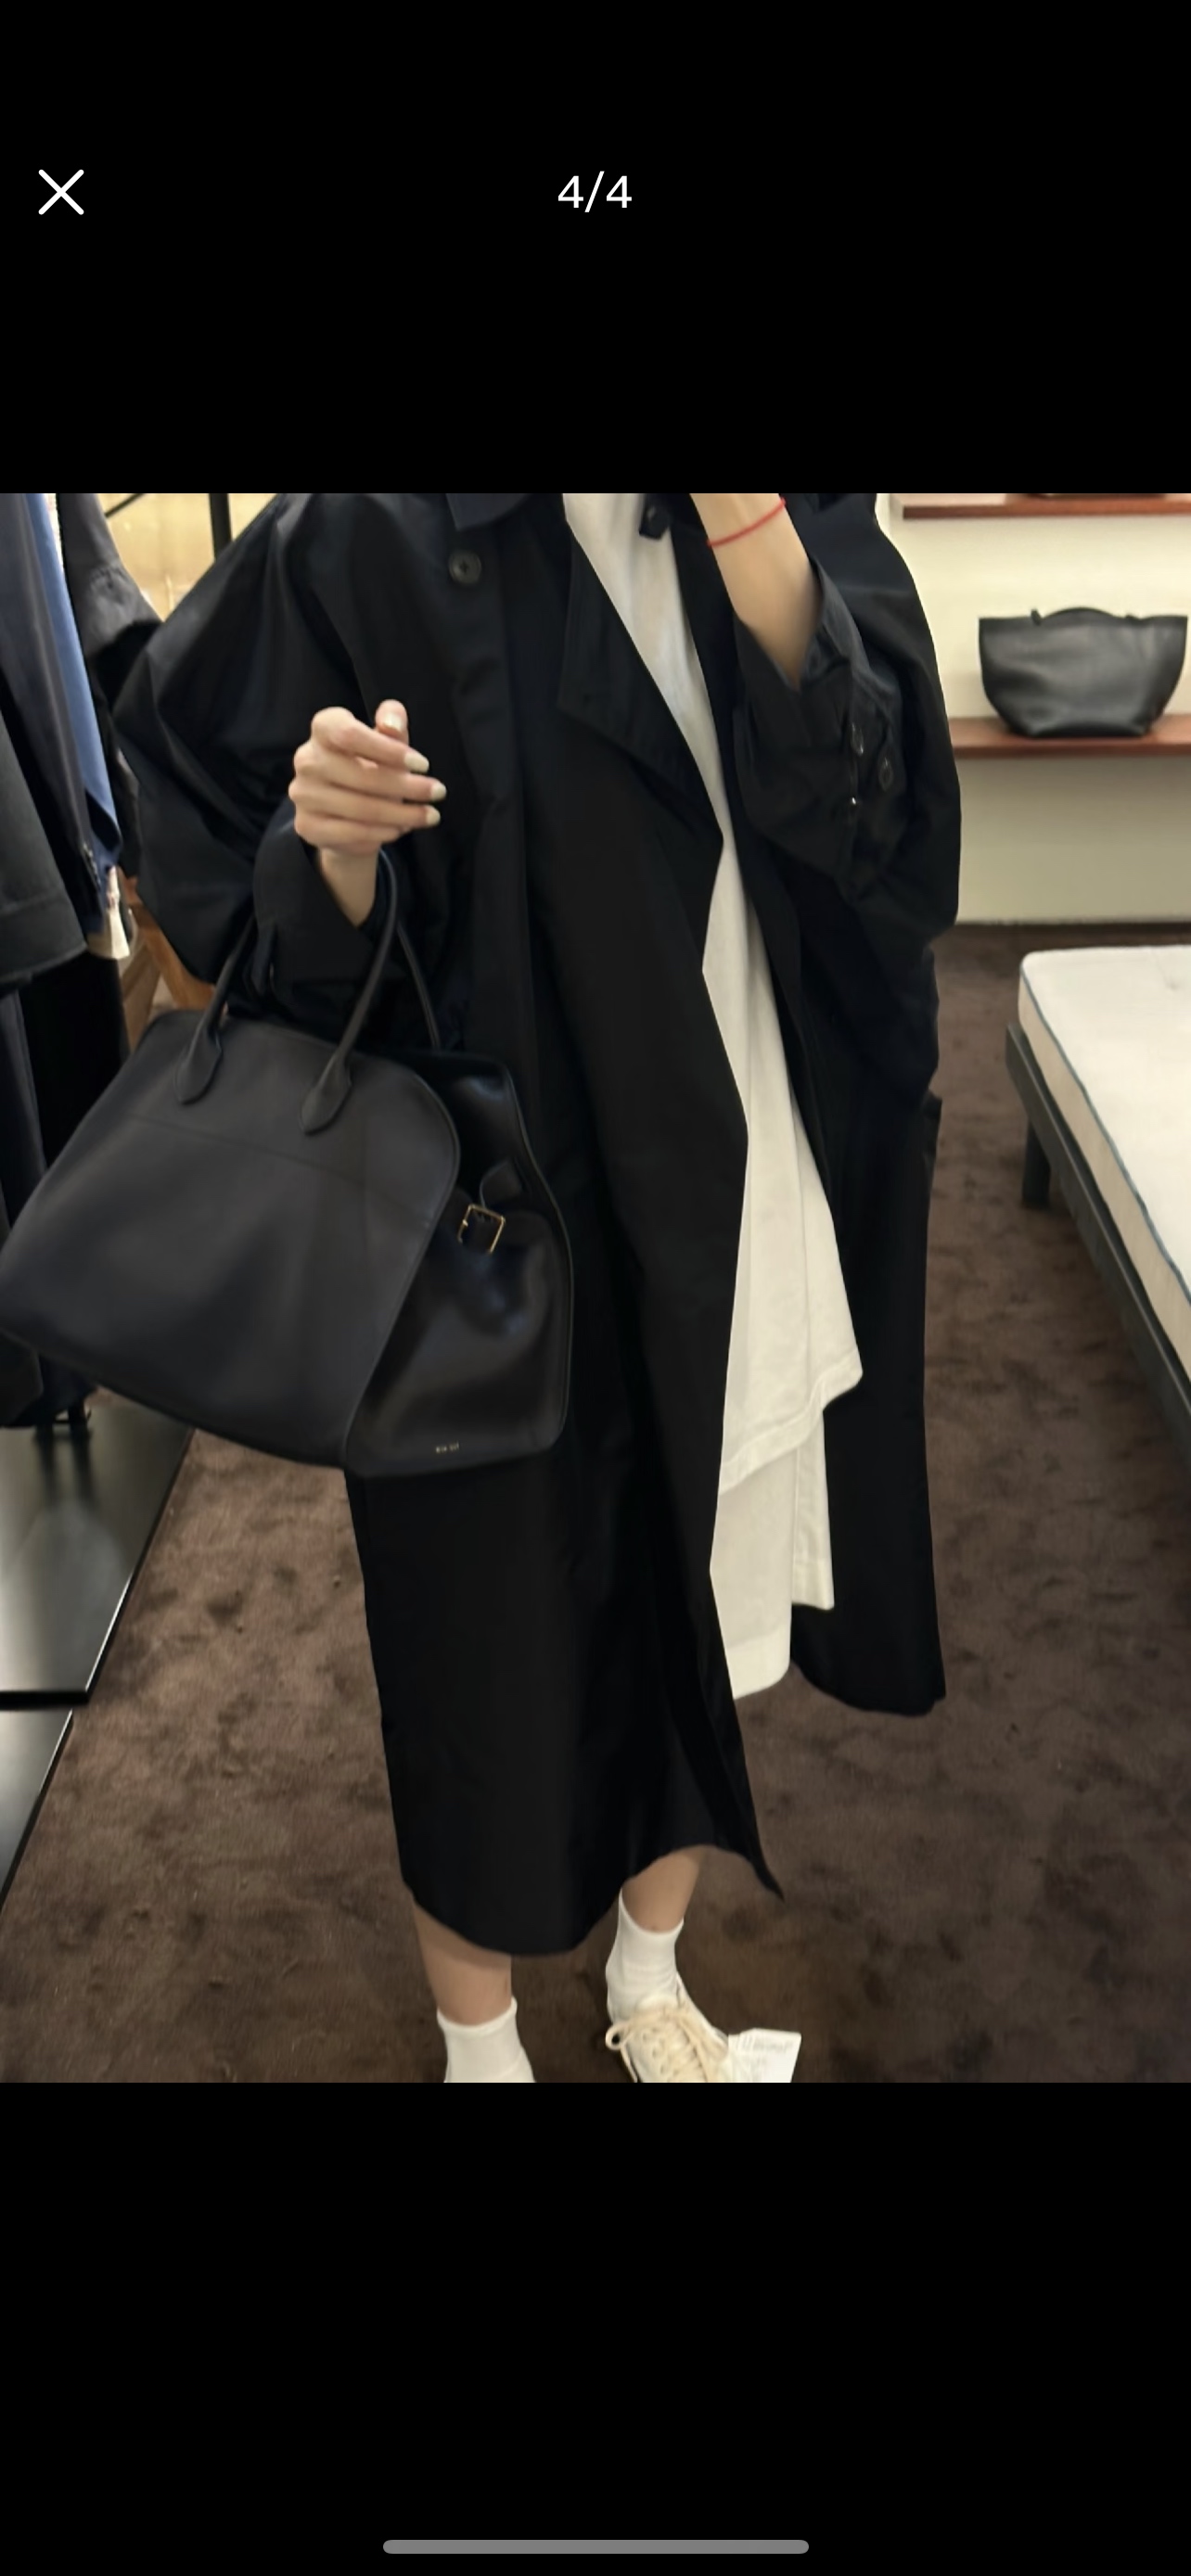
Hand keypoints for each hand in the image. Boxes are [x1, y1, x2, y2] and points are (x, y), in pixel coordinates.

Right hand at [288, 700, 445, 859]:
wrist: (344, 812)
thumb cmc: (369, 767)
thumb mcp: (386, 742)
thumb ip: (392, 724)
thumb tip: (393, 721)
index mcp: (323, 728)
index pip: (349, 734)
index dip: (388, 750)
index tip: (423, 764)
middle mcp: (306, 759)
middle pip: (361, 775)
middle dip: (406, 787)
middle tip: (438, 793)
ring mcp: (303, 794)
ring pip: (359, 809)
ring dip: (402, 814)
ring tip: (428, 816)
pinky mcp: (307, 826)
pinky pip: (351, 833)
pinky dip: (381, 833)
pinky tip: (401, 829)